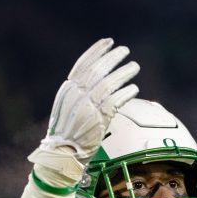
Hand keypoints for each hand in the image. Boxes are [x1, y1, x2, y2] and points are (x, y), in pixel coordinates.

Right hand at [29, 38, 139, 184]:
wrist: (61, 155)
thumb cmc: (66, 133)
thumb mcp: (67, 107)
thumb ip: (79, 93)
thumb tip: (96, 79)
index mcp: (67, 90)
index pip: (82, 64)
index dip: (96, 51)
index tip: (109, 41)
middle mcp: (76, 96)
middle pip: (97, 71)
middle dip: (112, 58)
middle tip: (125, 51)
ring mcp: (86, 107)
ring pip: (108, 84)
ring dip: (123, 73)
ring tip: (134, 66)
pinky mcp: (98, 120)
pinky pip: (115, 102)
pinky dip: (125, 93)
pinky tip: (134, 88)